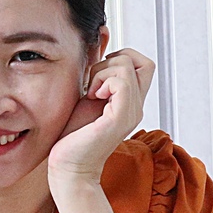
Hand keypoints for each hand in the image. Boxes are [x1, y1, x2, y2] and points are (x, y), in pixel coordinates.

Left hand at [48, 48, 154, 185]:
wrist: (69, 167)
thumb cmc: (73, 137)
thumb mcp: (87, 96)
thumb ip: (97, 75)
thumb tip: (98, 45)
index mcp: (130, 103)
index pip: (143, 65)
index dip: (122, 59)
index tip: (99, 76)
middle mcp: (136, 107)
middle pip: (143, 63)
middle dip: (115, 61)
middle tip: (95, 83)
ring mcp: (130, 113)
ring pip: (128, 66)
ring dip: (103, 72)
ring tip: (91, 93)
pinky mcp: (120, 118)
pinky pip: (122, 82)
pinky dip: (103, 81)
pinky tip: (92, 97)